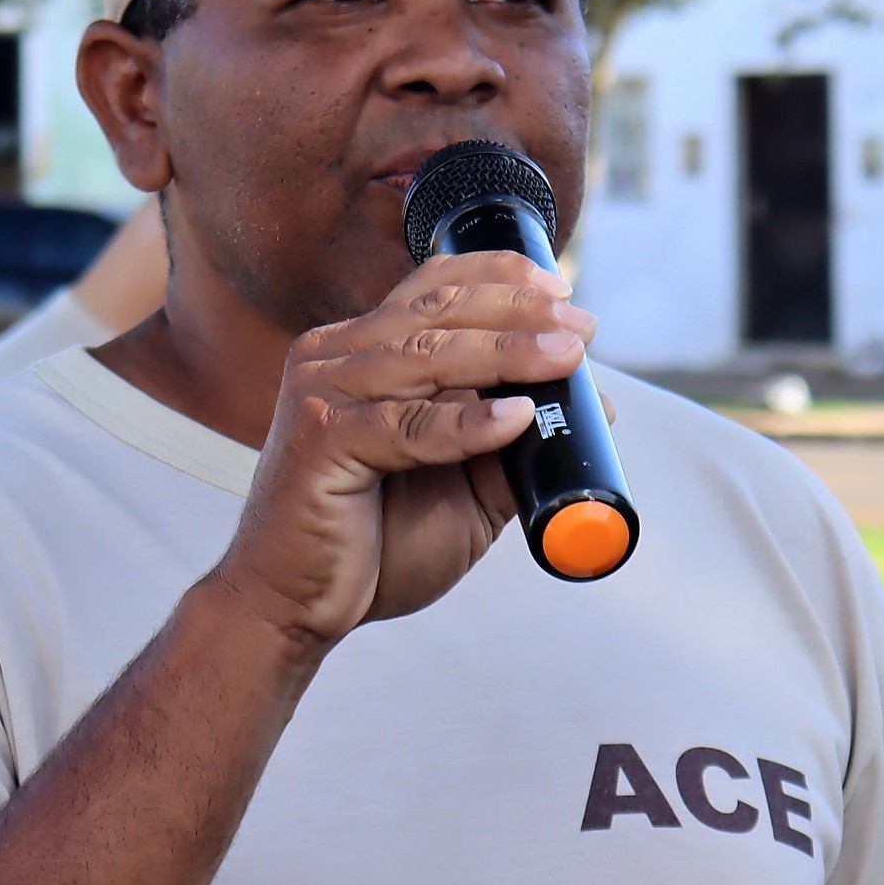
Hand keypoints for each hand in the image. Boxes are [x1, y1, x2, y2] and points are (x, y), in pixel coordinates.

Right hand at [213, 251, 593, 650]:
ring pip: (426, 359)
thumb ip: (510, 441)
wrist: (292, 607)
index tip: (560, 291)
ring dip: (506, 354)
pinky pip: (405, 426)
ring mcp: (322, 394)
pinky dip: (465, 423)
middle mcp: (333, 357)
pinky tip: (514, 419)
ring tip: (565, 359)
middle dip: (518, 312)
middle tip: (581, 328)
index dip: (498, 277)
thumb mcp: (461, 485)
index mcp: (359, 350)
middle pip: (436, 311)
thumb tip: (591, 404)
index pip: (431, 288)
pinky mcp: (319, 442)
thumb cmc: (369, 544)